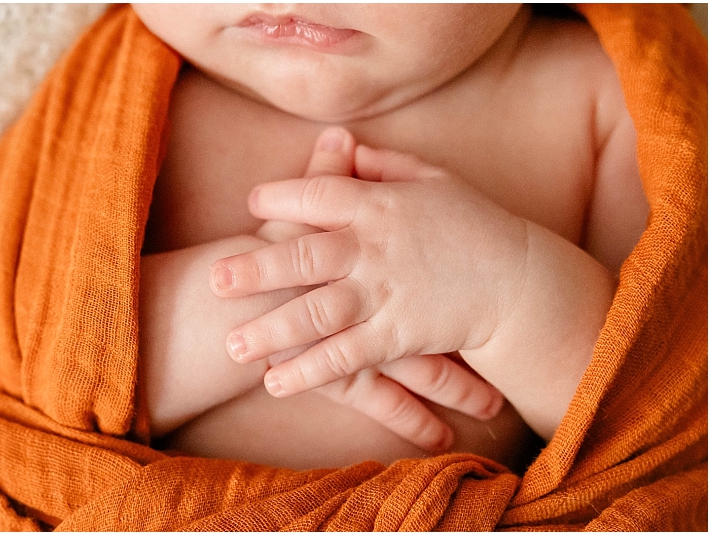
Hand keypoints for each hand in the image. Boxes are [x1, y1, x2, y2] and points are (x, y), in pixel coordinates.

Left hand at [217, 127, 505, 451]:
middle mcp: (375, 247)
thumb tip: (342, 144)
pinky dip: (309, 370)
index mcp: (381, 204)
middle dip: (256, 268)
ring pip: (316, 312)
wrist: (520, 282)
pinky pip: (346, 355)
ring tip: (232, 345)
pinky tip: (275, 382)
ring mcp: (385, 294)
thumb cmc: (473, 225)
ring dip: (271, 329)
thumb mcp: (434, 180)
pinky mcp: (398, 336)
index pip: (319, 193)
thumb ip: (384, 164)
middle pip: (303, 255)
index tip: (252, 204)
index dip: (281, 196)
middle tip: (216, 280)